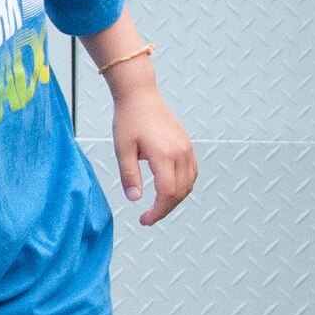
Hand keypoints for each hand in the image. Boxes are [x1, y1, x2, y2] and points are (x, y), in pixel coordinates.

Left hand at [110, 85, 196, 227]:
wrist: (140, 95)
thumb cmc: (128, 119)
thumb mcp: (122, 149)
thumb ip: (129, 175)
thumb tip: (135, 199)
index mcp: (164, 155)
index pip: (167, 193)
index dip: (158, 211)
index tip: (145, 219)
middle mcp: (180, 152)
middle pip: (180, 192)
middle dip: (165, 209)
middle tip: (148, 217)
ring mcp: (186, 148)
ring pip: (189, 184)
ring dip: (175, 199)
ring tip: (157, 206)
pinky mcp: (187, 144)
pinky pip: (192, 172)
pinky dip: (183, 186)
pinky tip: (169, 190)